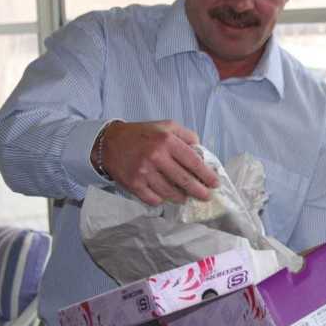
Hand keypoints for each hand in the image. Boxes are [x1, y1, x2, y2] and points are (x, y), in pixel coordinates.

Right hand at [96, 120, 218, 205]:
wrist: (110, 143)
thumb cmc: (142, 134)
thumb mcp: (166, 126)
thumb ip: (186, 135)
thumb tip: (201, 150)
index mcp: (167, 141)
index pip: (193, 161)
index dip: (206, 175)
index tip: (215, 183)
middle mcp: (156, 156)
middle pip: (184, 180)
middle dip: (198, 191)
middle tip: (206, 196)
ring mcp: (144, 172)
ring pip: (170, 192)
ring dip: (181, 197)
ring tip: (186, 197)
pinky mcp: (134, 184)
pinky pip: (153, 198)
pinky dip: (161, 199)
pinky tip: (165, 197)